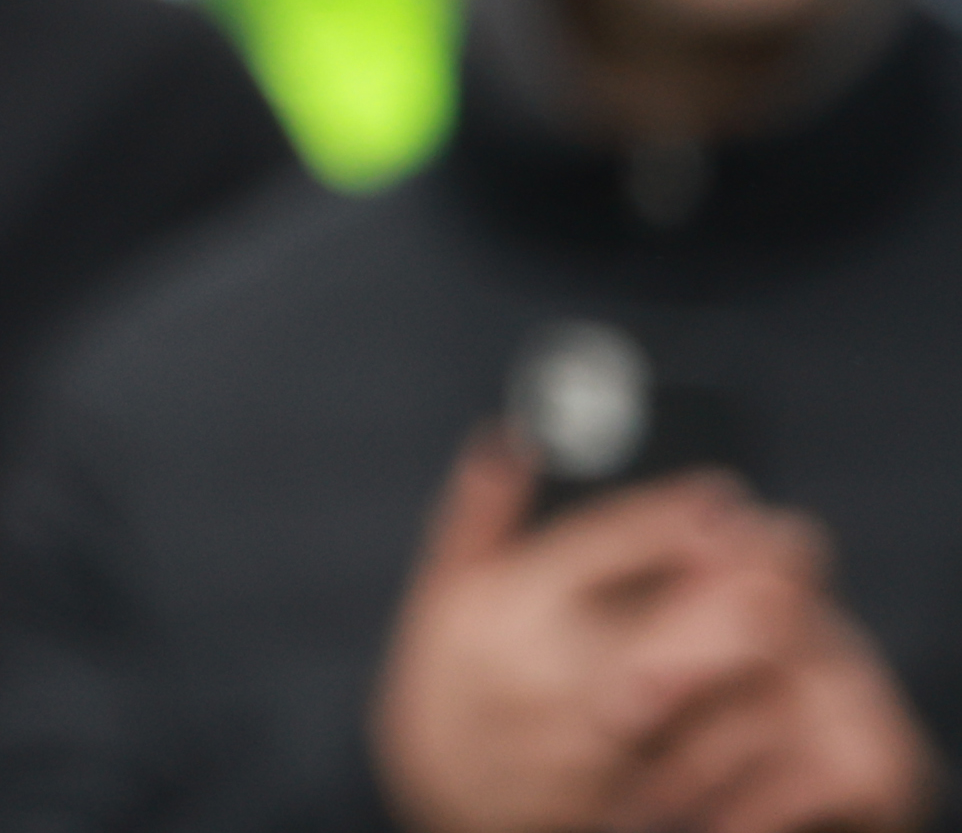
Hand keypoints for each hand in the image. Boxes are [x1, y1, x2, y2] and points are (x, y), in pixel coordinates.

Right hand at [379, 436, 912, 832]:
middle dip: (734, 590)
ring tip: (795, 613)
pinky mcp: (620, 796)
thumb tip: (512, 436)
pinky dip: (740, 720)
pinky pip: (696, 757)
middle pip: (663, 627)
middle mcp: (545, 676)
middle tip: (790, 548)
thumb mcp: (442, 589)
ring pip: (693, 699)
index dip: (668, 517)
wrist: (438, 798)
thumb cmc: (447, 683)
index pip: (596, 549)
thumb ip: (480, 512)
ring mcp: (586, 743)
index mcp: (503, 610)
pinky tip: (773, 688)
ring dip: (750, 655)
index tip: (728, 492)